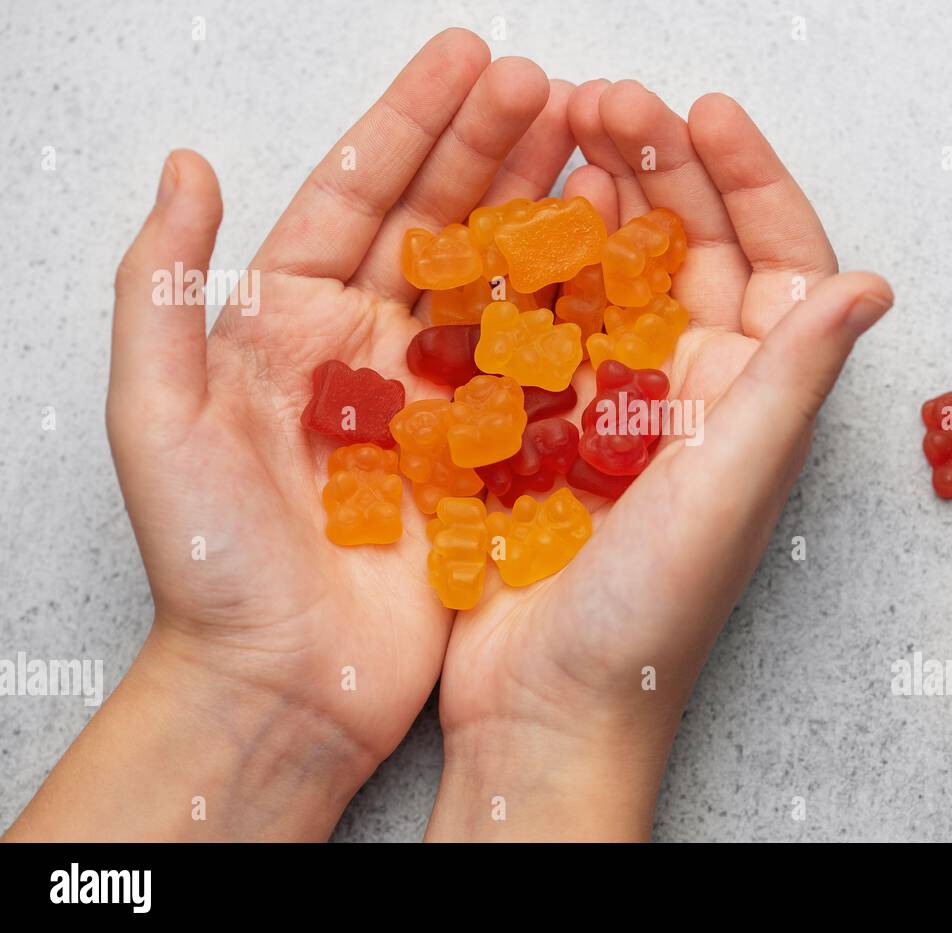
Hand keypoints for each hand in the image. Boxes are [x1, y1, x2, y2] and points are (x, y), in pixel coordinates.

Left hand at [7, 30, 578, 839]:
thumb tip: (184, 167)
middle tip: (554, 86)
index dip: (412, 121)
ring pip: (493, 281)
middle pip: (437, 222)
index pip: (356, 195)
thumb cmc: (209, 560)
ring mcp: (431, 396)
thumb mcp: (155, 417)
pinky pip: (531, 366)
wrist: (278, 684)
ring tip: (593, 145)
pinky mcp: (482, 451)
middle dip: (493, 146)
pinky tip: (609, 258)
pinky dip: (569, 310)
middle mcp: (363, 344)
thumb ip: (160, 288)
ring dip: (539, 210)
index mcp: (286, 320)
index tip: (469, 57)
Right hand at [427, 81, 892, 839]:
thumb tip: (870, 282)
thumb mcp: (729, 487)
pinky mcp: (550, 424)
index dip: (750, 179)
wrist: (552, 706)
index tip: (707, 111)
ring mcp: (621, 404)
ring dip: (595, 200)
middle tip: (608, 100)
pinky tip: (513, 220)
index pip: (778, 261)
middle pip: (693, 250)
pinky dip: (534, 265)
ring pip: (618, 272)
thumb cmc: (651, 616)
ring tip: (560, 136)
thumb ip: (792, 381)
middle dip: (661, 167)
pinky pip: (549, 321)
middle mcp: (699, 391)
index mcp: (757, 399)